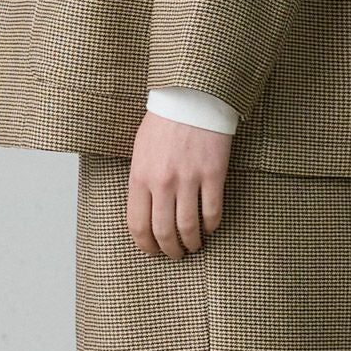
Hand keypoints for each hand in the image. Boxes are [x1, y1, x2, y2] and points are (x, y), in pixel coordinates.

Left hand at [127, 110, 232, 257]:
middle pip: (163, 232)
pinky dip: (212, 226)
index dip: (146, 246)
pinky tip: (211, 227)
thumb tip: (144, 212)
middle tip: (176, 254)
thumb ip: (141, 181)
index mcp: (140, 176)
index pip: (138, 225)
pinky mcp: (213, 173)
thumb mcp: (141, 149)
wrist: (191, 95)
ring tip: (195, 245)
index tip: (153, 252)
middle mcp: (162, 181)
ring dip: (192, 243)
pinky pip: (212, 211)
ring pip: (188, 227)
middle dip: (170, 251)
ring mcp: (189, 178)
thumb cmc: (164, 121)